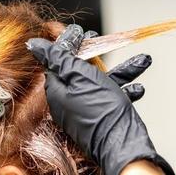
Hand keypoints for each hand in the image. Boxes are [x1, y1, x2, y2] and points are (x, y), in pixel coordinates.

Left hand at [26, 25, 173, 174]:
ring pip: (102, 83)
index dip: (70, 45)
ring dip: (122, 71)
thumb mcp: (79, 75)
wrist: (122, 144)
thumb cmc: (101, 110)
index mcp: (57, 90)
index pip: (58, 61)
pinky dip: (125, 90)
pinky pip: (111, 99)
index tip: (81, 32)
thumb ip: (58, 57)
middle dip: (96, 55)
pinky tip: (139, 87)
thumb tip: (34, 44)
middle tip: (103, 40)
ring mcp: (85, 111)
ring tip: (141, 61)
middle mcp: (68, 101)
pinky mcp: (100, 119)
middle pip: (81, 70)